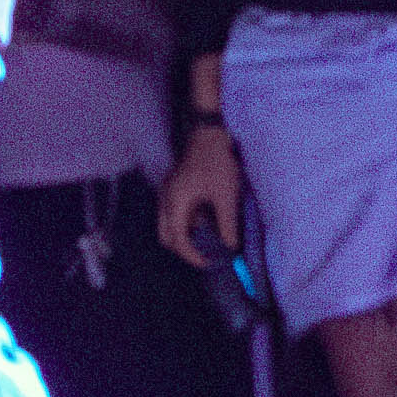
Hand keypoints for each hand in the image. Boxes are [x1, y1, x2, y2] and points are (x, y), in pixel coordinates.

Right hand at [157, 127, 246, 266]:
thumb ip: (227, 224)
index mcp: (176, 203)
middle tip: (205, 254)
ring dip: (185, 235)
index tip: (209, 263)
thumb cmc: (216, 163)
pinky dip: (186, 222)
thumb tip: (230, 247)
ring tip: (209, 236)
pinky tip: (205, 218)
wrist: (208, 134)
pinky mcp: (172, 187)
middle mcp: (165, 200)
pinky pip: (173, 213)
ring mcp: (166, 192)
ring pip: (168, 225)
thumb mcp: (226, 196)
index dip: (192, 256)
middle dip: (184, 249)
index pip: (178, 240)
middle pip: (166, 236)